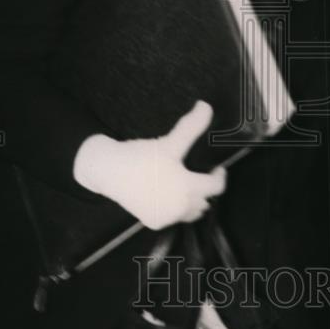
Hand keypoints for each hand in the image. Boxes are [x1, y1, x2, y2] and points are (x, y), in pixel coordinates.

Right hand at [73, 101, 225, 229]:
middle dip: (205, 190)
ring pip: (190, 213)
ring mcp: (167, 217)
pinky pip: (172, 217)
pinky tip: (169, 195)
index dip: (220, 177)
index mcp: (188, 188)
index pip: (215, 188)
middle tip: (199, 175)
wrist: (109, 170)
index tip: (217, 168)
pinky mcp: (154, 222)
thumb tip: (207, 106)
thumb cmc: (142, 156)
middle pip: (204, 202)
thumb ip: (191, 127)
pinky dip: (174, 209)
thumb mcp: (170, 142)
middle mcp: (180, 207)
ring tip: (186, 186)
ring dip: (192, 202)